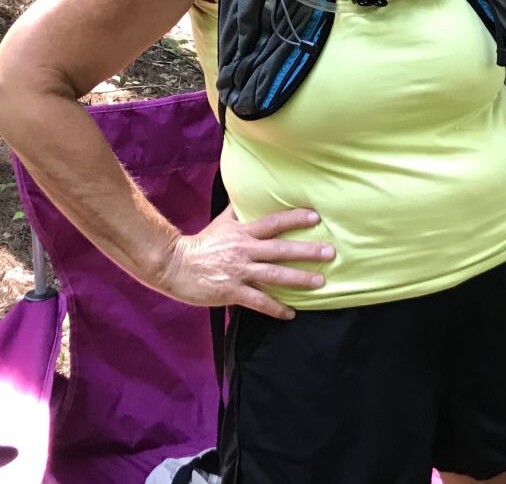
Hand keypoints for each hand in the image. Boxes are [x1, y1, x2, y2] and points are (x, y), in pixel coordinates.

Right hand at [157, 205, 333, 319]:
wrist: (175, 265)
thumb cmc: (201, 244)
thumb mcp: (221, 222)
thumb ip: (238, 210)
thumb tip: (248, 192)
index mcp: (243, 233)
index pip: (274, 223)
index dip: (295, 219)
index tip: (316, 217)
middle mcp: (244, 251)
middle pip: (280, 249)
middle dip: (307, 251)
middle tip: (330, 253)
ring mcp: (239, 272)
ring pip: (274, 275)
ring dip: (299, 279)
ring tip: (320, 282)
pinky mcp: (232, 292)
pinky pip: (258, 301)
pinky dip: (276, 308)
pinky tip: (291, 313)